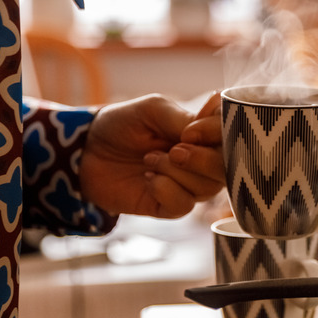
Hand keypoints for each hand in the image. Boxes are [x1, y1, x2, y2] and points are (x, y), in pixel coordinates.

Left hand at [81, 92, 223, 217]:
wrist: (86, 151)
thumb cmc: (122, 125)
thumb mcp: (153, 110)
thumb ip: (184, 118)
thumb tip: (208, 132)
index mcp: (205, 134)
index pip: (232, 136)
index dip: (218, 135)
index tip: (190, 131)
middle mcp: (203, 161)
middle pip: (227, 168)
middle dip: (201, 160)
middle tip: (173, 150)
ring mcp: (189, 186)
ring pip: (207, 188)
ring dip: (175, 172)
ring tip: (149, 160)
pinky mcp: (171, 206)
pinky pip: (184, 205)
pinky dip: (164, 189)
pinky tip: (147, 179)